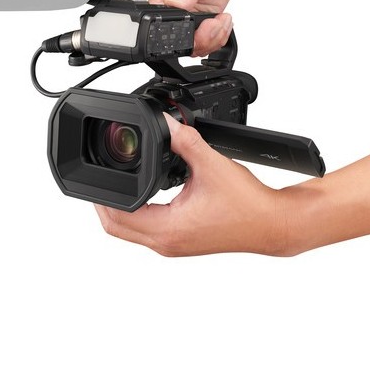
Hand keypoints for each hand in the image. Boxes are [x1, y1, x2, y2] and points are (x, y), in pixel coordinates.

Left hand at [94, 114, 294, 255]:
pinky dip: (138, 214)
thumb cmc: (248, 205)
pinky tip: (145, 195)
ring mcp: (174, 246)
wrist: (272, 224)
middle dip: (104, 204)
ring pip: (131, 233)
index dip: (101, 198)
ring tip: (119, 184)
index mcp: (169, 229)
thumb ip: (185, 140)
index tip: (97, 176)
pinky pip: (148, 232)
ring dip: (121, 211)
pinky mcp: (182, 242)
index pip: (117, 218)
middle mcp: (167, 243)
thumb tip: (167, 122)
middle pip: (116, 229)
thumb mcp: (211, 164)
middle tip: (101, 179)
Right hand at [148, 0, 236, 55]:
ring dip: (212, 38)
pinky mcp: (198, 24)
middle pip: (176, 40)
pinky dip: (218, 37)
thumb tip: (174, 3)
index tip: (201, 22)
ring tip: (222, 20)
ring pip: (192, 45)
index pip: (158, 21)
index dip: (178, 29)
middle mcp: (170, 8)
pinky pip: (205, 42)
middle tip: (215, 23)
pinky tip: (223, 21)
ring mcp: (184, 18)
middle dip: (200, 38)